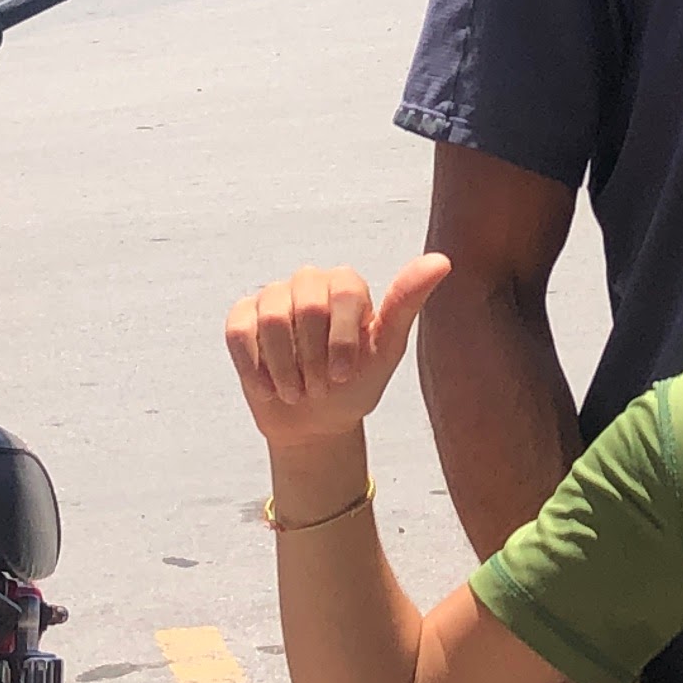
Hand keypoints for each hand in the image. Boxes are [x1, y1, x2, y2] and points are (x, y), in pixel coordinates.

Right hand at [226, 256, 449, 451]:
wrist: (315, 422)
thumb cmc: (356, 384)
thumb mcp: (386, 350)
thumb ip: (407, 302)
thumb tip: (442, 260)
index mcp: (347, 283)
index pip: (345, 295)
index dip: (342, 341)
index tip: (343, 375)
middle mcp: (309, 280)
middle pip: (306, 307)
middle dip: (312, 359)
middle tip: (318, 386)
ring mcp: (272, 296)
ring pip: (271, 320)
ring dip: (284, 369)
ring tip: (296, 390)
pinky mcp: (242, 317)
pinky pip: (239, 332)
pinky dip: (255, 367)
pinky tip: (269, 387)